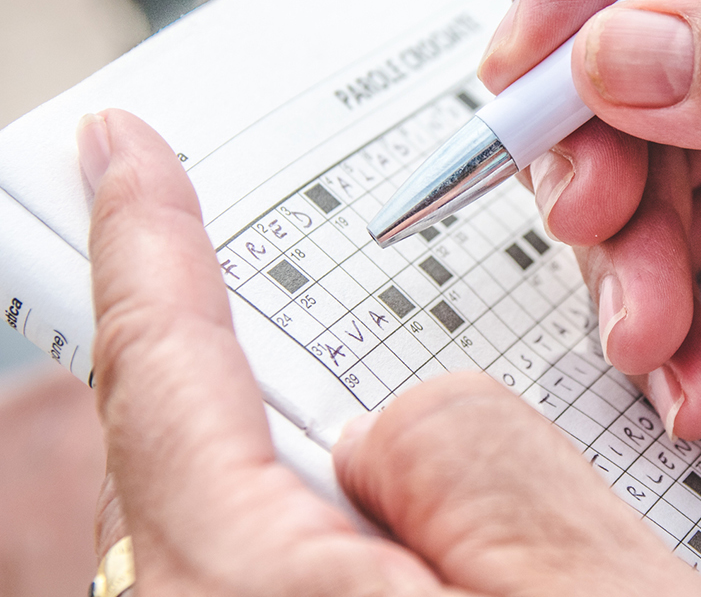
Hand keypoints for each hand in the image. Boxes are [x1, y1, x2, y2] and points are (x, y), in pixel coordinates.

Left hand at [78, 109, 700, 594]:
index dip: (144, 238)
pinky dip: (322, 527)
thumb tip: (402, 423)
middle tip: (217, 243)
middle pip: (177, 446)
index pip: (162, 373)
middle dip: (212, 338)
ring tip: (379, 445)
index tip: (117, 146)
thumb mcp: (583, 579)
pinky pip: (271, 578)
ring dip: (304, 460)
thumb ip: (466, 442)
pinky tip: (397, 535)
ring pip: (231, 520)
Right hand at [480, 0, 700, 523]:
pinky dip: (651, 316)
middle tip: (590, 210)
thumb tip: (621, 49)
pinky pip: (642, 244)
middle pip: (615, 25)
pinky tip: (691, 368)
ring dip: (617, 248)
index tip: (532, 58)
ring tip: (653, 326)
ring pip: (609, 147)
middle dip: (586, 133)